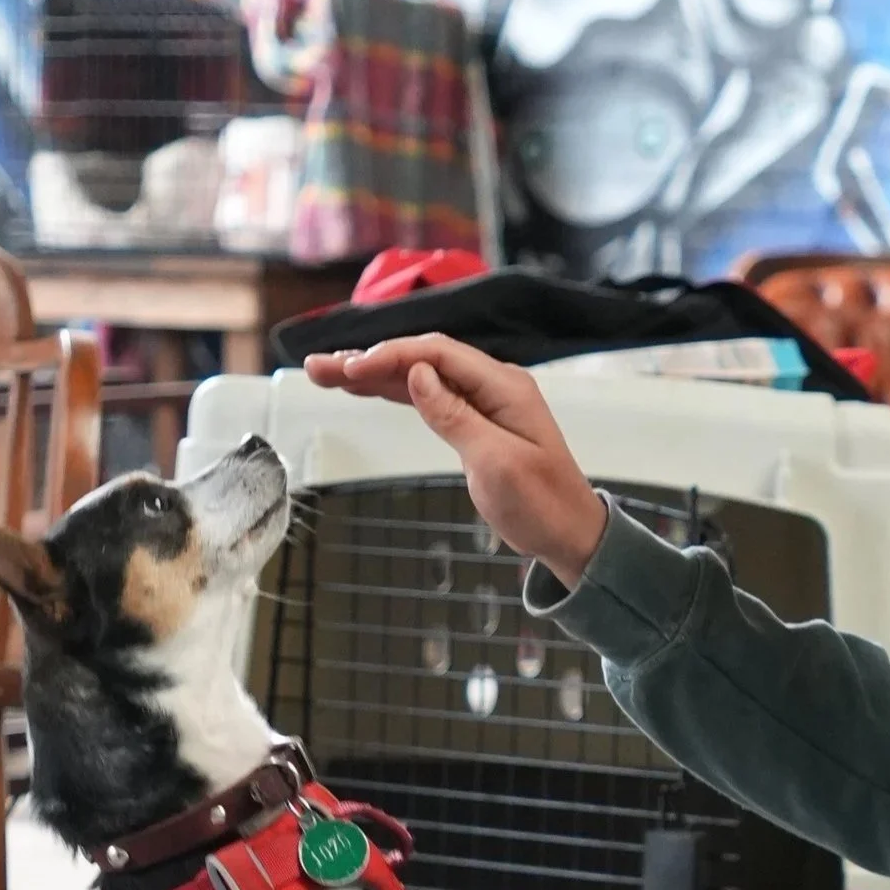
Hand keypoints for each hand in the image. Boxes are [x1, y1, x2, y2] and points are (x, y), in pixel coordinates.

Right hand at [302, 337, 609, 586]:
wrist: (571, 535)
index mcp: (504, 387)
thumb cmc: (542, 505)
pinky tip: (364, 389)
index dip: (389, 356)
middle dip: (369, 360)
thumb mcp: (497, 463)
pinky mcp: (475, 422)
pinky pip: (429, 397)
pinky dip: (394, 393)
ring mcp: (484, 402)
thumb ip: (455, 416)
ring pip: (420, 377)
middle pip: (422, 359)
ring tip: (325, 375)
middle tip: (318, 368)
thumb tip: (417, 374)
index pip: (437, 354)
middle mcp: (493, 385)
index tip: (349, 369)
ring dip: (374, 375)